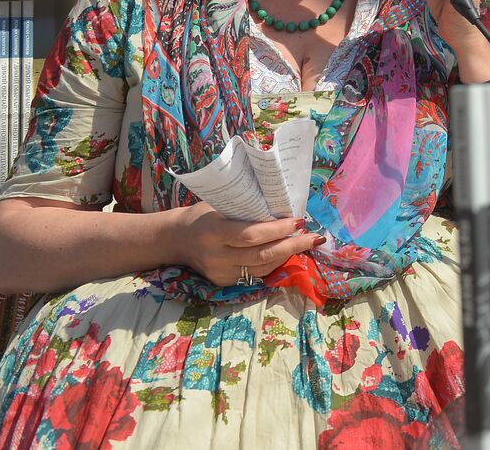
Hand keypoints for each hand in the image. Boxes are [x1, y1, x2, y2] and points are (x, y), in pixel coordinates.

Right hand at [171, 202, 320, 286]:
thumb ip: (246, 210)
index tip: (299, 220)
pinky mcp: (224, 283)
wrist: (176, 240)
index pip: (251, 235)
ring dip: (288, 255)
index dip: (278, 230)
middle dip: (292, 245)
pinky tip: (288, 252)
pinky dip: (275, 263)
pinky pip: (256, 275)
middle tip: (314, 236)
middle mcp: (217, 256)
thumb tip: (282, 206)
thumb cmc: (202, 215)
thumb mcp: (220, 206)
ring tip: (306, 242)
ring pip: (262, 268)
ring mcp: (220, 273)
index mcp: (214, 232)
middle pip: (262, 255)